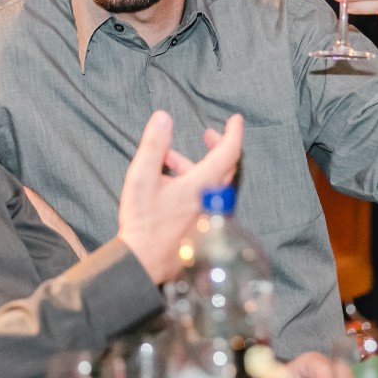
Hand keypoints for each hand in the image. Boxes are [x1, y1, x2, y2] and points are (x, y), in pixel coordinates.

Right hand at [117, 110, 243, 283]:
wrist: (143, 260)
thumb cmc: (143, 221)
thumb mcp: (141, 177)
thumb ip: (154, 145)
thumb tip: (163, 117)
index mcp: (202, 184)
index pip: (229, 152)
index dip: (233, 133)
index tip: (235, 120)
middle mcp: (213, 199)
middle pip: (227, 166)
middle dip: (219, 146)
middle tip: (208, 135)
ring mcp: (211, 214)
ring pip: (215, 182)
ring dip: (197, 166)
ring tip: (167, 160)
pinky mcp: (205, 226)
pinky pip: (208, 197)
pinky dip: (196, 183)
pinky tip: (171, 184)